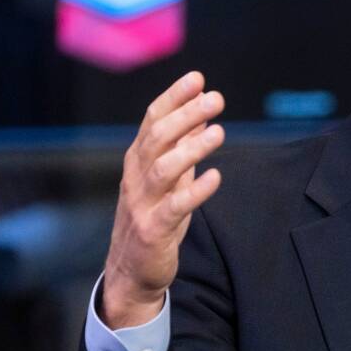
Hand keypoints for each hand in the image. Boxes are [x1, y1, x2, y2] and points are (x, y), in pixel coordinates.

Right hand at [101, 72, 225, 328]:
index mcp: (138, 160)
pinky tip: (216, 177)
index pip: (153, 120)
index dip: (174, 98)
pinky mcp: (153, 230)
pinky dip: (195, 191)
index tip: (198, 78)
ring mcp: (142, 203)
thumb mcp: (169, 179)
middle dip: (186, 114)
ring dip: (191, 148)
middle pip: (157, 137)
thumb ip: (182, 147)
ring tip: (219, 132)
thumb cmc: (154, 218)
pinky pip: (174, 207)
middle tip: (216, 98)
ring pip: (163, 168)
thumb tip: (201, 113)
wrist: (132, 271)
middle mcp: (136, 177)